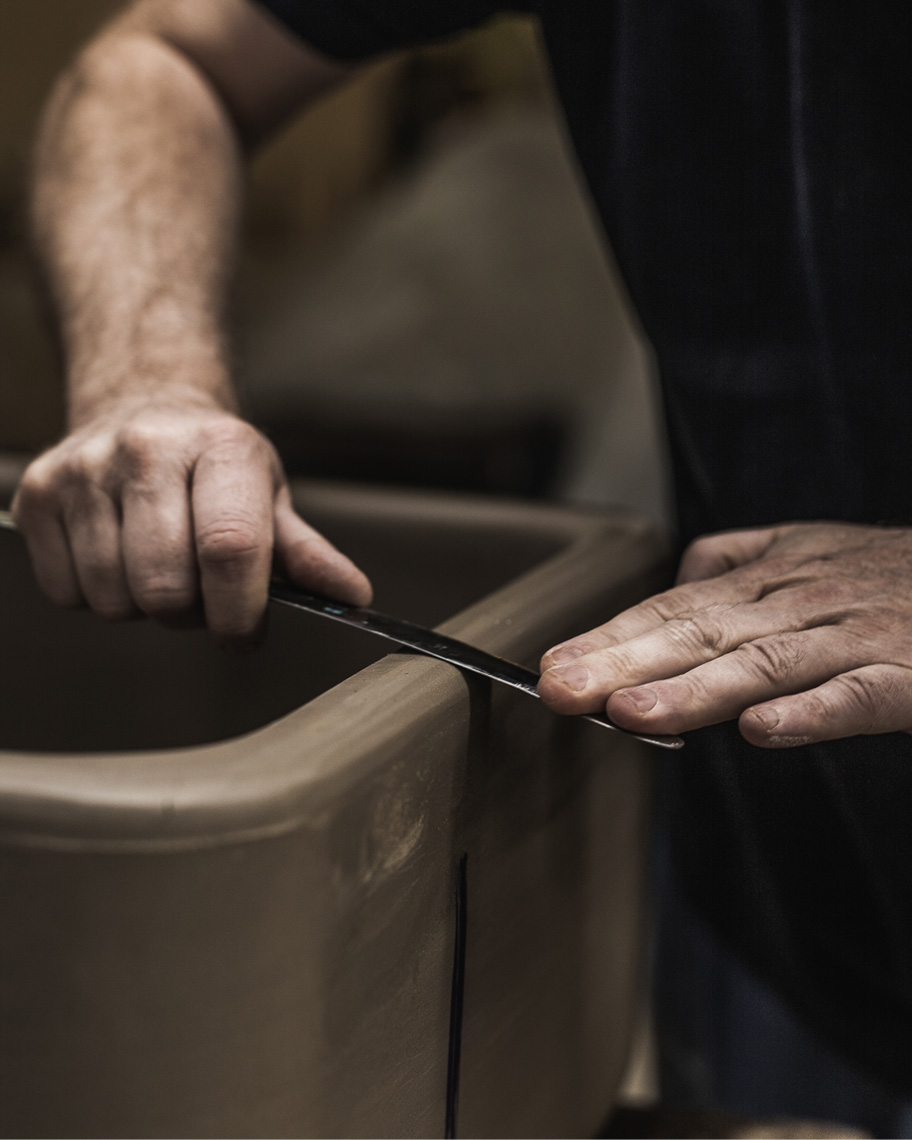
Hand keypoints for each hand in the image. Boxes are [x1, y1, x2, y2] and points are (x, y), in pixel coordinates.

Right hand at [12, 400, 371, 643]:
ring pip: (114, 599)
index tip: (243, 635)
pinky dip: (96, 596)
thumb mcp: (269, 497)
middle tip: (201, 594)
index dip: (239, 612)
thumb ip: (306, 554)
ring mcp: (85, 469)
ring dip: (143, 606)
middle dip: (191, 614)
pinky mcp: (38, 493)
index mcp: (222, 449)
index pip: (230, 550)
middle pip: (166, 587)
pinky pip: (66, 593)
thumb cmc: (215, 467)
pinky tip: (117, 558)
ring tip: (160, 568)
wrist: (145, 407)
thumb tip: (354, 597)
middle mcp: (147, 450)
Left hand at [538, 522, 911, 746]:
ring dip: (696, 689)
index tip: (551, 668)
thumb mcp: (814, 547)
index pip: (677, 607)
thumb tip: (681, 570)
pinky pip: (858, 695)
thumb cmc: (896, 573)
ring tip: (628, 713)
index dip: (613, 638)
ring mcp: (857, 637)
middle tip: (559, 689)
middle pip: (702, 631)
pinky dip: (811, 712)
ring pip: (766, 662)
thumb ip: (742, 558)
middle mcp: (803, 602)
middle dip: (624, 661)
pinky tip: (759, 731)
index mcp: (773, 577)